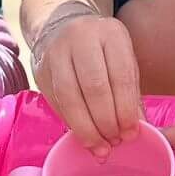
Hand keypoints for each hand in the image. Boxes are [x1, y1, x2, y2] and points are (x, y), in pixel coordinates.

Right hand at [32, 11, 139, 156]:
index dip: (126, 109)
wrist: (64, 30)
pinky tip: (83, 136)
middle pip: (94, 87)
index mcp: (110, 33)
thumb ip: (130, 95)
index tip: (130, 133)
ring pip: (70, 97)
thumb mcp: (123, 63)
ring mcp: (56, 52)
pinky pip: (56, 103)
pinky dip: (71, 124)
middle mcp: (81, 37)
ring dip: (86, 128)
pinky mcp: (41, 70)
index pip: (121, 76)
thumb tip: (134, 131)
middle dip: (106, 122)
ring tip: (99, 145)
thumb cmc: (102, 53)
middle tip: (114, 141)